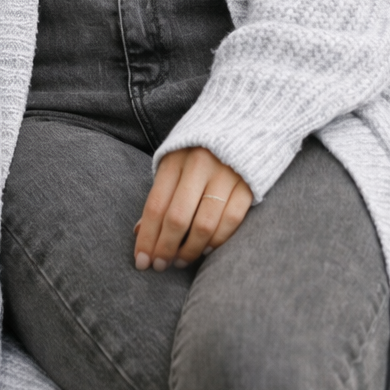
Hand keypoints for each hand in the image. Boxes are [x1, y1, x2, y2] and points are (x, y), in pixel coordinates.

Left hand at [135, 147, 251, 271]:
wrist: (243, 123)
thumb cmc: (199, 150)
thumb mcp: (174, 164)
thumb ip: (161, 195)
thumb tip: (140, 233)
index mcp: (175, 159)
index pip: (155, 206)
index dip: (147, 237)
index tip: (141, 261)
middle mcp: (199, 165)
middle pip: (177, 218)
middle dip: (165, 248)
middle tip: (160, 267)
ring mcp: (226, 174)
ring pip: (204, 224)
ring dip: (190, 250)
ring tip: (181, 261)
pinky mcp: (248, 183)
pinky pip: (231, 220)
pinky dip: (218, 240)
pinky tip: (207, 249)